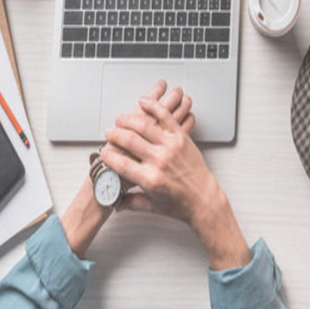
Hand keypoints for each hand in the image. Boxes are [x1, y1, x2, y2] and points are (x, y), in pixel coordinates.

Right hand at [60, 80, 192, 256]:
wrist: (205, 200)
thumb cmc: (181, 204)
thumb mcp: (152, 206)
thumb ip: (131, 202)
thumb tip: (116, 201)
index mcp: (149, 179)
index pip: (119, 163)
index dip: (108, 156)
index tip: (104, 153)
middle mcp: (159, 161)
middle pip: (128, 140)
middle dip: (114, 135)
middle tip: (110, 134)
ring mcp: (171, 147)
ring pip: (144, 125)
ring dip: (128, 120)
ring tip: (121, 120)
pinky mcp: (182, 138)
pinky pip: (166, 117)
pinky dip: (154, 106)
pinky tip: (144, 102)